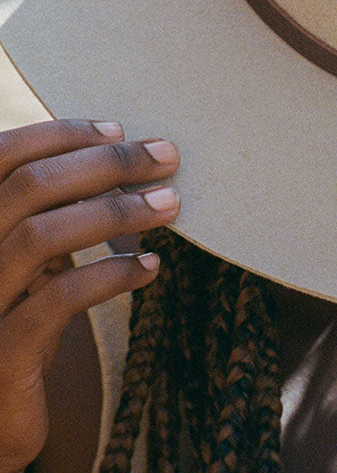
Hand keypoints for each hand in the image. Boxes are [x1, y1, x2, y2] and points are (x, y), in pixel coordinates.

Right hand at [0, 120, 179, 472]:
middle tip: (166, 156)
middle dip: (106, 163)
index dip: (59, 136)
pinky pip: (58, 300)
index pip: (1, 155)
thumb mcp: (33, 259)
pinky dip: (111, 275)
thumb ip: (54, 211)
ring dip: (117, 211)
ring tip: (170, 203)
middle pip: (29, 187)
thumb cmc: (21, 319)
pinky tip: (150, 268)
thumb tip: (122, 154)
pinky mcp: (1, 355)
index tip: (118, 130)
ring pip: (41, 235)